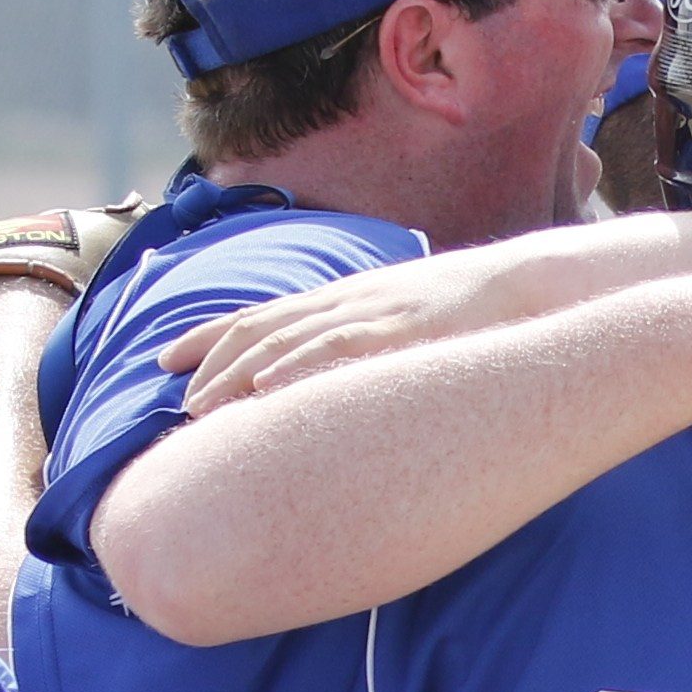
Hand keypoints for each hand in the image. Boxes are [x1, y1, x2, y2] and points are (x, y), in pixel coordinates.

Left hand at [169, 242, 583, 410]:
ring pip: (289, 341)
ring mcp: (373, 313)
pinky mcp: (401, 331)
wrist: (528, 283)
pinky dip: (297, 370)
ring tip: (201, 408)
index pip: (261, 312)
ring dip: (239, 375)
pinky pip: (339, 352)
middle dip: (212, 364)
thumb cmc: (467, 310)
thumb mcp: (402, 317)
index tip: (164, 359)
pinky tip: (267, 392)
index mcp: (344, 296)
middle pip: (263, 328)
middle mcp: (348, 300)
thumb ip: (361, 340)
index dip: (208, 335)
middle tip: (177, 403)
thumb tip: (325, 384)